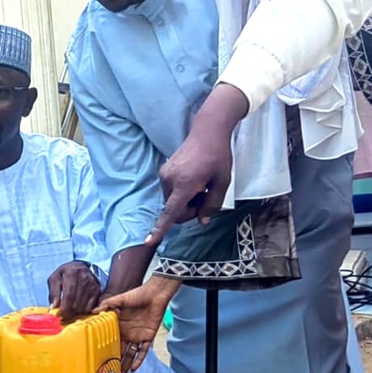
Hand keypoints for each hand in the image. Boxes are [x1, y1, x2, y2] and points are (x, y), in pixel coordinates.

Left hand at [48, 261, 101, 320]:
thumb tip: (53, 308)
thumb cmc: (65, 275)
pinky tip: (77, 308)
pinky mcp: (97, 291)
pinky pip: (90, 308)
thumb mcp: (55, 279)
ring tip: (69, 311)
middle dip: (68, 312)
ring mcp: (92, 285)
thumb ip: (53, 293)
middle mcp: (84, 278)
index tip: (60, 314)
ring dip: (75, 312)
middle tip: (63, 315)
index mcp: (72, 272)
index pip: (69, 294)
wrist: (81, 268)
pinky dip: (82, 311)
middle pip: (76, 302)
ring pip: (83, 307)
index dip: (64, 307)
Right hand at [98, 276, 179, 371]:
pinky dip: (139, 360)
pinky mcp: (148, 338)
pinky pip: (143, 352)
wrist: (154, 295)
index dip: (104, 350)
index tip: (97, 359)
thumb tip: (93, 311)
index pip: (109, 341)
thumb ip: (107, 305)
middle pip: (119, 351)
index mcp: (118, 326)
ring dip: (126, 365)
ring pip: (130, 355)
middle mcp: (126, 334)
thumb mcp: (119, 299)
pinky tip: (134, 368)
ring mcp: (137, 337)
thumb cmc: (136, 295)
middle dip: (114, 362)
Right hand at [145, 84, 247, 245]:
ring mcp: (164, 175)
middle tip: (206, 196)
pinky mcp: (163, 172)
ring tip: (201, 185)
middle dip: (190, 210)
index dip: (160, 228)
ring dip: (186, 201)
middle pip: (176, 211)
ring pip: (173, 202)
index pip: (170, 212)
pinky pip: (171, 192)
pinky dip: (182, 192)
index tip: (148, 240)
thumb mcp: (222, 182)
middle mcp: (170, 180)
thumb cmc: (218, 156)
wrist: (207, 131)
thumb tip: (201, 221)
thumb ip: (212, 205)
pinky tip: (194, 179)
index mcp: (185, 184)